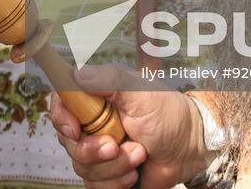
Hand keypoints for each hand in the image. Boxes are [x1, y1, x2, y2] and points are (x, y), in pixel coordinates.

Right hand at [49, 65, 210, 188]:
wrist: (189, 149)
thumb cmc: (168, 114)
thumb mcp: (141, 93)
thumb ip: (110, 81)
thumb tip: (79, 74)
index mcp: (95, 99)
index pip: (61, 104)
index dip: (61, 119)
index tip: (75, 131)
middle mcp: (92, 125)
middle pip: (68, 142)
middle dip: (93, 150)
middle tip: (116, 146)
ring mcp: (98, 151)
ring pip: (83, 167)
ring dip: (113, 167)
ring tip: (139, 155)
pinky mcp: (107, 175)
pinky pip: (95, 186)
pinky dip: (116, 183)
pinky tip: (134, 173)